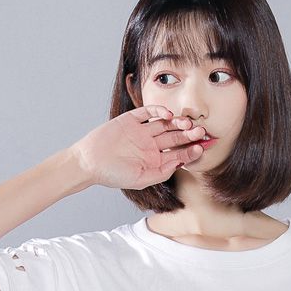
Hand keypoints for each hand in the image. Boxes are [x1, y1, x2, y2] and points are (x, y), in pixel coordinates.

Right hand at [68, 105, 205, 189]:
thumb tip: (182, 162)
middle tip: (201, 131)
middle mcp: (151, 144)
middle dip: (189, 135)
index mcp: (156, 160)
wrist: (89, 163)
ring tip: (187, 124)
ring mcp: (142, 131)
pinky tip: (167, 115)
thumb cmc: (113, 174)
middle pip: (175, 137)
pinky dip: (158, 111)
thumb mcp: (141, 179)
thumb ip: (162, 172)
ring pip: (165, 124)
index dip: (191, 150)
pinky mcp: (131, 120)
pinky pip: (148, 112)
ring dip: (177, 122)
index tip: (202, 148)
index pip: (178, 153)